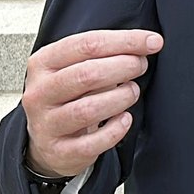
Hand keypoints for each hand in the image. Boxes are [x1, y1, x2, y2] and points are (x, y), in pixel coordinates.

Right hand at [21, 29, 163, 178]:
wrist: (47, 140)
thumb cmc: (71, 94)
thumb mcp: (78, 66)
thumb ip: (107, 53)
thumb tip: (148, 43)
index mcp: (44, 62)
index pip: (87, 44)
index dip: (125, 41)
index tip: (153, 41)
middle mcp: (40, 93)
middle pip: (87, 74)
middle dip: (125, 67)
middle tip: (141, 66)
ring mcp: (46, 124)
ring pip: (89, 109)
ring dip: (121, 97)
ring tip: (132, 91)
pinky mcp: (58, 152)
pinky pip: (92, 143)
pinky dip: (115, 130)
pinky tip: (124, 119)